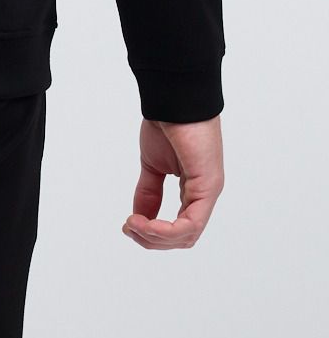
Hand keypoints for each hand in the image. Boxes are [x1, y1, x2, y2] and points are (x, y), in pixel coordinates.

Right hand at [122, 114, 223, 249]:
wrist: (174, 97)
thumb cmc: (168, 122)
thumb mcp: (152, 165)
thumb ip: (148, 192)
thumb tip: (139, 218)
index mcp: (193, 189)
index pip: (179, 227)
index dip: (153, 233)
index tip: (128, 225)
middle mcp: (204, 194)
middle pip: (183, 237)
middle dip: (152, 240)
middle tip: (129, 229)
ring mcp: (208, 191)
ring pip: (187, 236)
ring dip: (156, 237)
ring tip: (133, 225)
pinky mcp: (208, 187)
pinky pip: (190, 224)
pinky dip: (165, 230)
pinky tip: (144, 223)